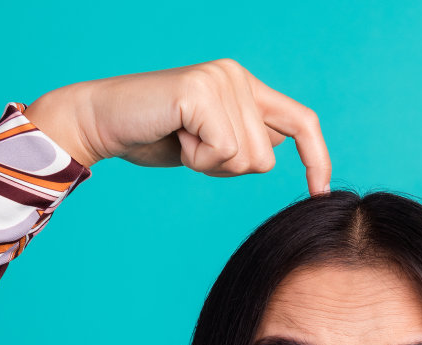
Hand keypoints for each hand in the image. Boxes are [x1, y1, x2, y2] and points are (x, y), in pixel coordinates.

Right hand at [25, 60, 330, 196]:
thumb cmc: (154, 135)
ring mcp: (220, 80)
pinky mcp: (201, 93)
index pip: (302, 122)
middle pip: (266, 158)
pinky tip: (175, 136)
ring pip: (246, 158)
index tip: (320, 192)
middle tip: (192, 147)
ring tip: (181, 139)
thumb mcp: (211, 141)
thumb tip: (280, 146)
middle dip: (228, 170)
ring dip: (210, 164)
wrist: (101, 121)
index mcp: (246, 85)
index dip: (317, 158)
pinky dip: (197, 159)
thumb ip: (245, 138)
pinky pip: (222, 151)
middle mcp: (238, 76)